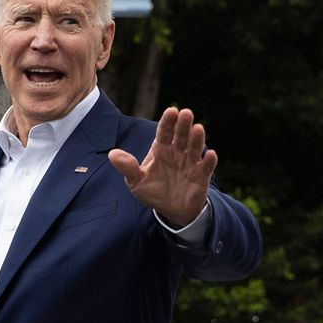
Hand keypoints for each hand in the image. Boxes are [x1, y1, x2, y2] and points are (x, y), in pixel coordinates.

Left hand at [108, 107, 216, 227]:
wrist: (172, 210)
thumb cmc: (153, 192)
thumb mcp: (136, 182)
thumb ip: (127, 167)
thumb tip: (112, 154)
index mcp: (161, 149)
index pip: (164, 132)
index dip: (167, 122)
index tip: (171, 111)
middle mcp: (177, 152)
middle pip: (181, 136)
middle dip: (183, 125)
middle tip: (186, 113)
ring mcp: (190, 163)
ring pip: (195, 148)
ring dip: (197, 138)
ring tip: (198, 128)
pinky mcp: (201, 176)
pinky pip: (206, 167)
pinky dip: (209, 161)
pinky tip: (210, 155)